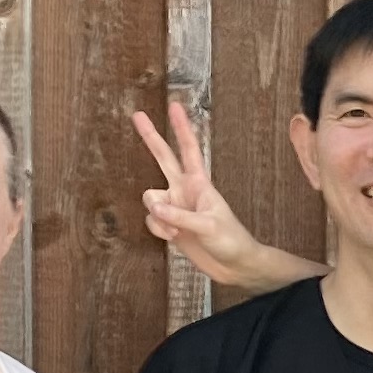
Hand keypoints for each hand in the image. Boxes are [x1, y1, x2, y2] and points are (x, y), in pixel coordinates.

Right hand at [135, 100, 273, 289]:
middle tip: (137, 115)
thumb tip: (155, 208)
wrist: (235, 266)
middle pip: (163, 158)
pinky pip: (152, 221)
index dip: (182, 128)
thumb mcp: (209, 226)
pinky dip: (158, 229)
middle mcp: (185, 190)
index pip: (189, 150)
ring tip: (175, 230)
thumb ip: (180, 216)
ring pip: (150, 199)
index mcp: (199, 183)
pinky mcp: (170, 225)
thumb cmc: (231, 241)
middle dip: (151, 138)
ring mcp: (176, 207)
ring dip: (157, 214)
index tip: (174, 106)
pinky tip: (174, 237)